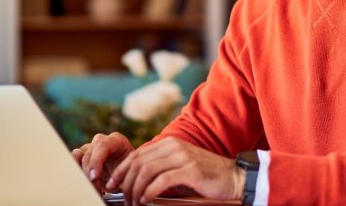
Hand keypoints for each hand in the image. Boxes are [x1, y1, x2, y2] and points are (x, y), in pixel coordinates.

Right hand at [71, 132, 134, 193]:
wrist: (125, 174)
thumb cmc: (129, 172)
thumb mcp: (128, 172)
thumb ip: (120, 174)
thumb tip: (112, 183)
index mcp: (116, 140)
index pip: (102, 145)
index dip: (96, 161)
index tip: (94, 177)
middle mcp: (102, 141)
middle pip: (89, 152)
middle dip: (89, 172)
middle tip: (95, 187)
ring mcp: (91, 148)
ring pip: (78, 155)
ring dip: (81, 172)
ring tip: (91, 186)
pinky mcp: (83, 156)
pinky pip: (73, 161)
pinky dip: (76, 172)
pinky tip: (85, 182)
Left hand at [107, 137, 244, 205]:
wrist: (233, 178)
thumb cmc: (204, 178)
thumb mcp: (178, 170)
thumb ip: (159, 170)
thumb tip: (134, 182)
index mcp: (168, 144)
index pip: (136, 155)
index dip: (120, 171)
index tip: (112, 185)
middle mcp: (173, 146)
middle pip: (138, 163)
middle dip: (126, 184)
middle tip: (125, 200)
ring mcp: (182, 157)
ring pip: (146, 171)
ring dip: (136, 190)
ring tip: (135, 203)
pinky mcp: (191, 170)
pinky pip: (162, 180)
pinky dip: (150, 191)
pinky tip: (147, 200)